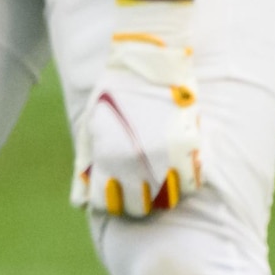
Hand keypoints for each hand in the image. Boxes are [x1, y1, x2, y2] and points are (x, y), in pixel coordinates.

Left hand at [70, 0, 203, 218]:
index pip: (106, 205)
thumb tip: (82, 201)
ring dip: (162, 197)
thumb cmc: (112, 97)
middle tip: (138, 188)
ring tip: (159, 181)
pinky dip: (186, 183)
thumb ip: (85, 166)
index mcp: (108, 159)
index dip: (108, 200)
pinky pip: (192, 184)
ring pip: (167, 202)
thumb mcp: (90, 130)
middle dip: (135, 202)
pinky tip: (178, 171)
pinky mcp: (190, 148)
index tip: (113, 191)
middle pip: (138, 209)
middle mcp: (136, 164)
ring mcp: (165, 158)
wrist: (146, 65)